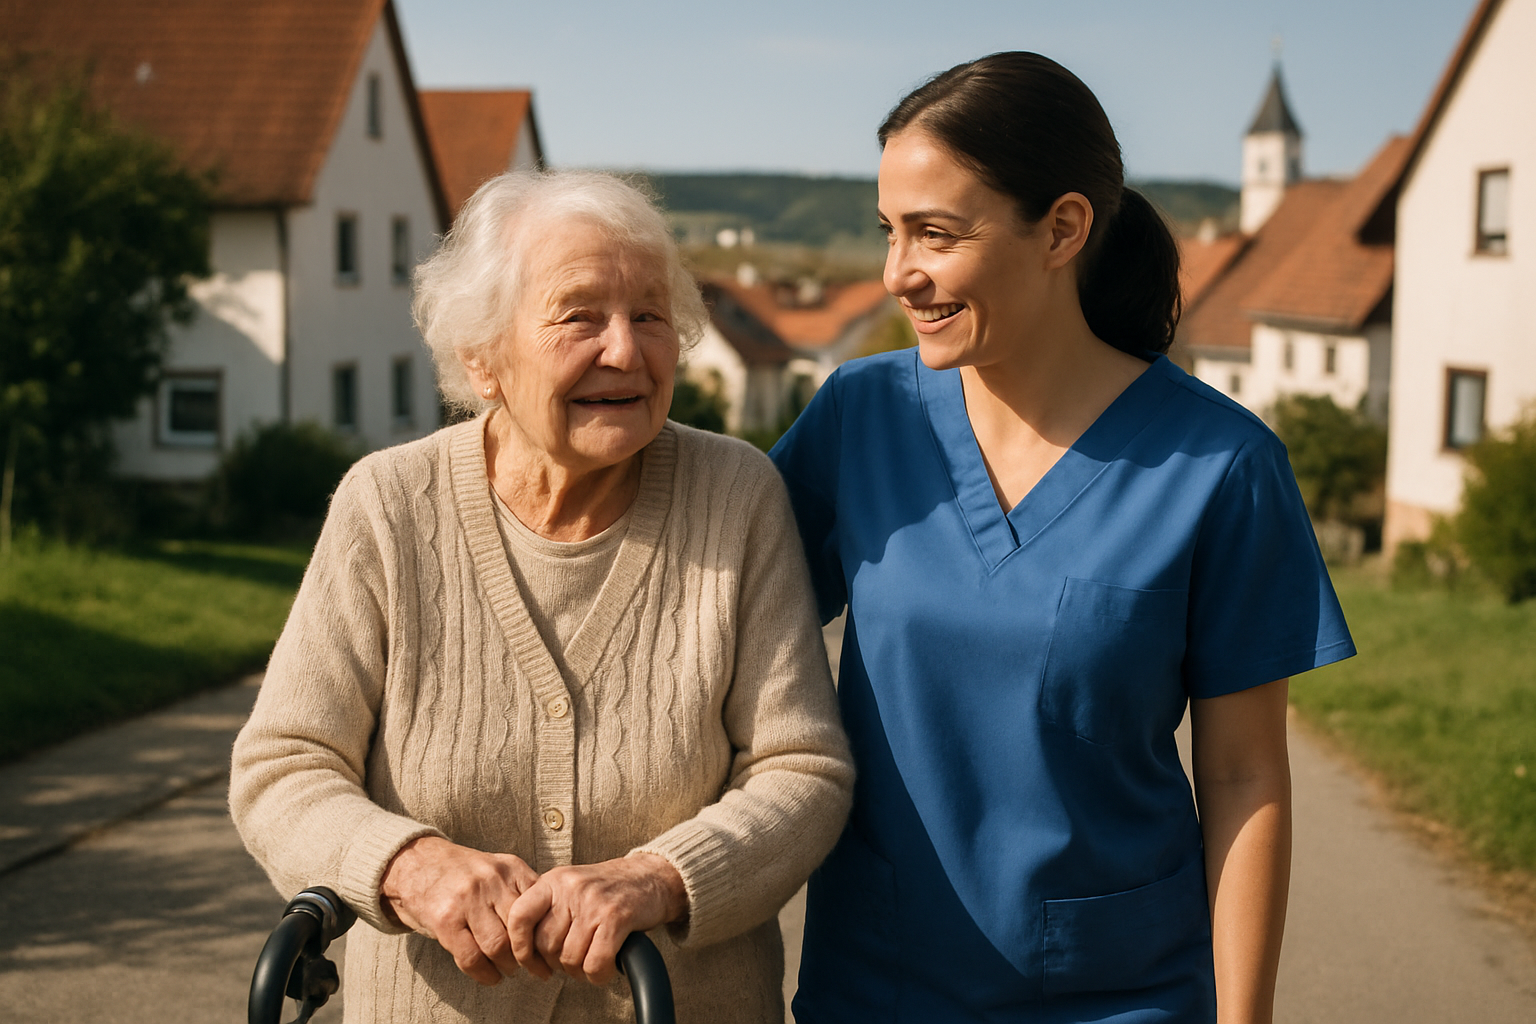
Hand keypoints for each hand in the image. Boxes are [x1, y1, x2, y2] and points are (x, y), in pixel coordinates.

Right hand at [380, 836, 539, 985]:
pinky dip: (484, 974)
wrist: (417, 862)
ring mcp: (467, 899)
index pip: (540, 908)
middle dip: (529, 956)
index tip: (549, 952)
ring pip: (498, 947)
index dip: (546, 935)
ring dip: (507, 967)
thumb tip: (552, 926)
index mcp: (511, 867)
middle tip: (533, 967)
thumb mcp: (498, 870)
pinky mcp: (445, 920)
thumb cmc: (464, 874)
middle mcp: (491, 881)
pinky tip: (490, 976)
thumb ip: (522, 890)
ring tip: (509, 971)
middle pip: (521, 930)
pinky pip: (472, 958)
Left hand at [505, 853, 687, 984]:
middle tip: (572, 960)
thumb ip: (547, 911)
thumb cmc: (609, 889)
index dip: (520, 946)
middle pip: (546, 945)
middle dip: (557, 963)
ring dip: (580, 971)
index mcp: (554, 880)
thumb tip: (524, 952)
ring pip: (569, 958)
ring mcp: (594, 902)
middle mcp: (571, 888)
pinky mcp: (616, 917)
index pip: (519, 916)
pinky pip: (594, 963)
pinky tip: (605, 968)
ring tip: (592, 961)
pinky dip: (599, 975)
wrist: (651, 876)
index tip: (529, 962)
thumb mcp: (571, 888)